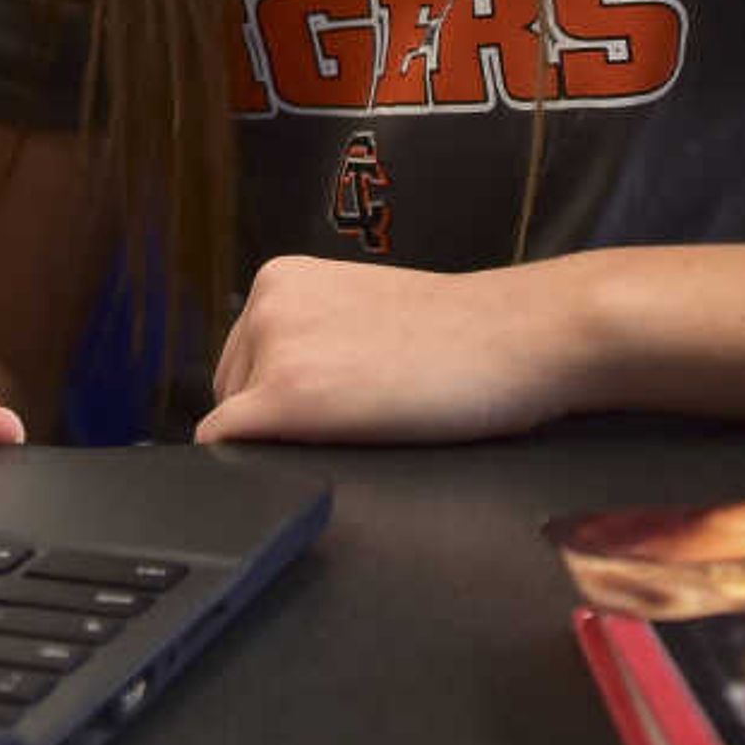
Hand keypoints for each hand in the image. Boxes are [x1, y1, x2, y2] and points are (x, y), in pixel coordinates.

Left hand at [199, 255, 565, 445]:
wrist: (516, 335)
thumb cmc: (461, 333)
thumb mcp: (360, 311)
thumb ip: (310, 334)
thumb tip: (263, 394)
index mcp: (280, 279)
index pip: (243, 359)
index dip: (276, 396)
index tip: (328, 408)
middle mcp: (264, 304)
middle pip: (231, 392)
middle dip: (274, 417)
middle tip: (352, 419)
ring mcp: (272, 349)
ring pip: (234, 424)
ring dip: (281, 439)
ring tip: (359, 428)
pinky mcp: (286, 397)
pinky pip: (229, 446)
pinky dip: (256, 464)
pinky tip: (314, 459)